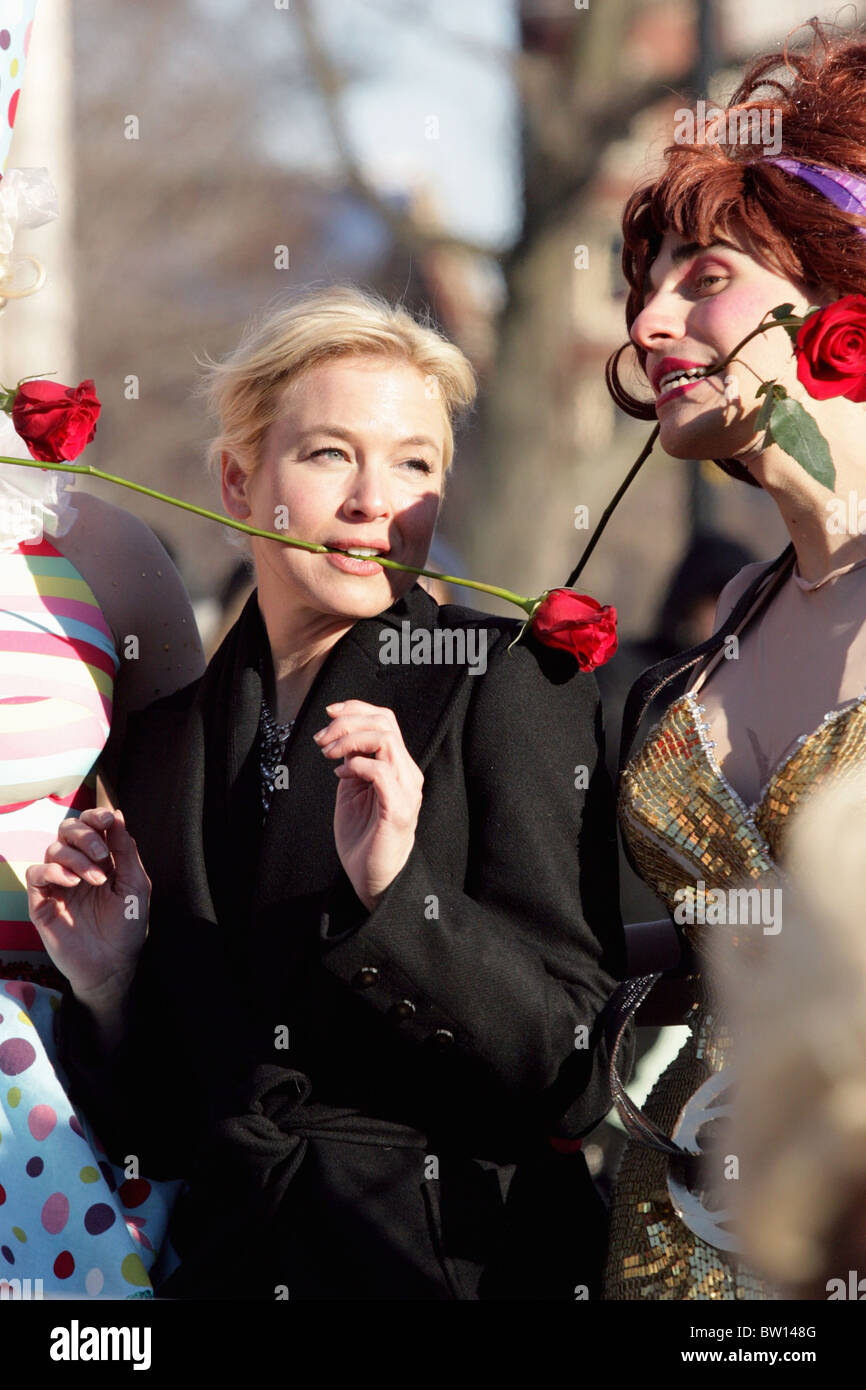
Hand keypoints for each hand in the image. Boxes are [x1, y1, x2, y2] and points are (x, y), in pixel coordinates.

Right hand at [25, 807, 149, 1005]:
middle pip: (67, 830)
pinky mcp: (42, 902)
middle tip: (101, 854)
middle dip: (85, 834)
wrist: (113, 966)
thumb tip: (118, 815)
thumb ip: (125, 850)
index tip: (109, 818)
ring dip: (76, 858)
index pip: (90, 825)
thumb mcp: (135, 884)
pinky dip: (53, 871)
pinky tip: (72, 882)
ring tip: (96, 879)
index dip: (96, 816)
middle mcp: (77, 866)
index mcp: (100, 859)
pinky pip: (36, 874)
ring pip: (53, 849)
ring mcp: (58, 883)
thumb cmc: (128, 926)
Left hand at [314, 700, 422, 910]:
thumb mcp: (352, 789)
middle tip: (321, 739)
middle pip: (385, 722)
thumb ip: (352, 762)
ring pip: (384, 740)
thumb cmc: (362, 836)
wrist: (373, 877)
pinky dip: (355, 765)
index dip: (356, 708)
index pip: (385, 720)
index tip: (329, 712)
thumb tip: (341, 738)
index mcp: (398, 766)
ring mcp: (406, 789)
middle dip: (347, 722)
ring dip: (349, 740)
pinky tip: (340, 774)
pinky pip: (379, 771)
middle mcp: (407, 772)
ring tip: (328, 753)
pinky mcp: (398, 807)